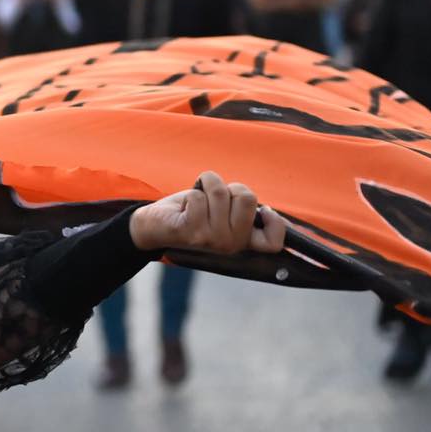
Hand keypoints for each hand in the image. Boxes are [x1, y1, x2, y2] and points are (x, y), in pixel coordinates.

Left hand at [130, 171, 285, 255]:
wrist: (153, 224)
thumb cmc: (193, 213)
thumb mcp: (225, 213)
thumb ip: (246, 212)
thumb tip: (277, 214)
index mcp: (243, 242)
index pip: (273, 243)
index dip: (275, 222)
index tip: (262, 210)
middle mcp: (230, 245)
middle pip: (247, 198)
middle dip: (229, 187)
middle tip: (214, 198)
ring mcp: (211, 240)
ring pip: (221, 192)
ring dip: (207, 185)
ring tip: (197, 199)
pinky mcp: (190, 231)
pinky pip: (199, 196)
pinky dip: (192, 191)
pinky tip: (184, 206)